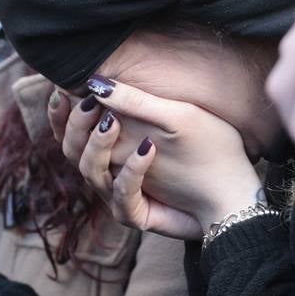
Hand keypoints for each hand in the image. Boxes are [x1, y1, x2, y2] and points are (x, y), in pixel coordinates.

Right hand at [48, 82, 261, 239]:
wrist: (233, 191)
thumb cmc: (207, 150)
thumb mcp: (176, 116)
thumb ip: (137, 101)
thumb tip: (97, 80)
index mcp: (113, 145)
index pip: (72, 130)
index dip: (61, 113)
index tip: (61, 90)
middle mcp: (110, 170)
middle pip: (72, 151)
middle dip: (77, 126)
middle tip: (90, 103)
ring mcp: (120, 195)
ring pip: (92, 173)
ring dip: (98, 145)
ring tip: (113, 121)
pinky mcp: (136, 215)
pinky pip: (123, 196)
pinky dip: (132, 171)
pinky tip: (148, 149)